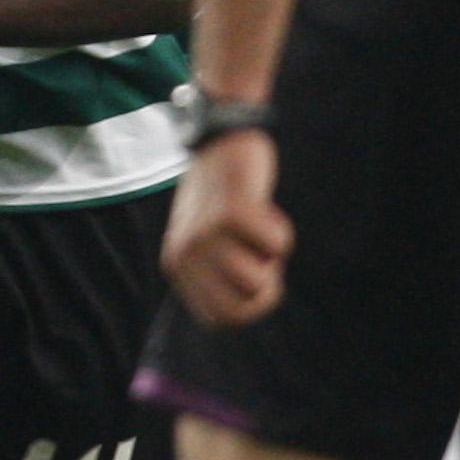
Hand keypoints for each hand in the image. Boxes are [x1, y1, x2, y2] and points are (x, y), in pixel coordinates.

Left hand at [161, 129, 293, 328]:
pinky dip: (281, 229)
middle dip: (267, 287)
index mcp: (177, 266)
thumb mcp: (209, 240)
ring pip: (258, 281)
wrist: (220, 139)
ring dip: (272, 256)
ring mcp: (206, 234)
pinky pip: (277, 244)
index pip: (221, 319)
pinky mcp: (231, 212)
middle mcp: (186, 254)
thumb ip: (221, 274)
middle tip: (260, 252)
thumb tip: (252, 302)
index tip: (250, 269)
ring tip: (257, 227)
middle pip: (243, 308)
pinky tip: (262, 207)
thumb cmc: (223, 195)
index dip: (250, 303)